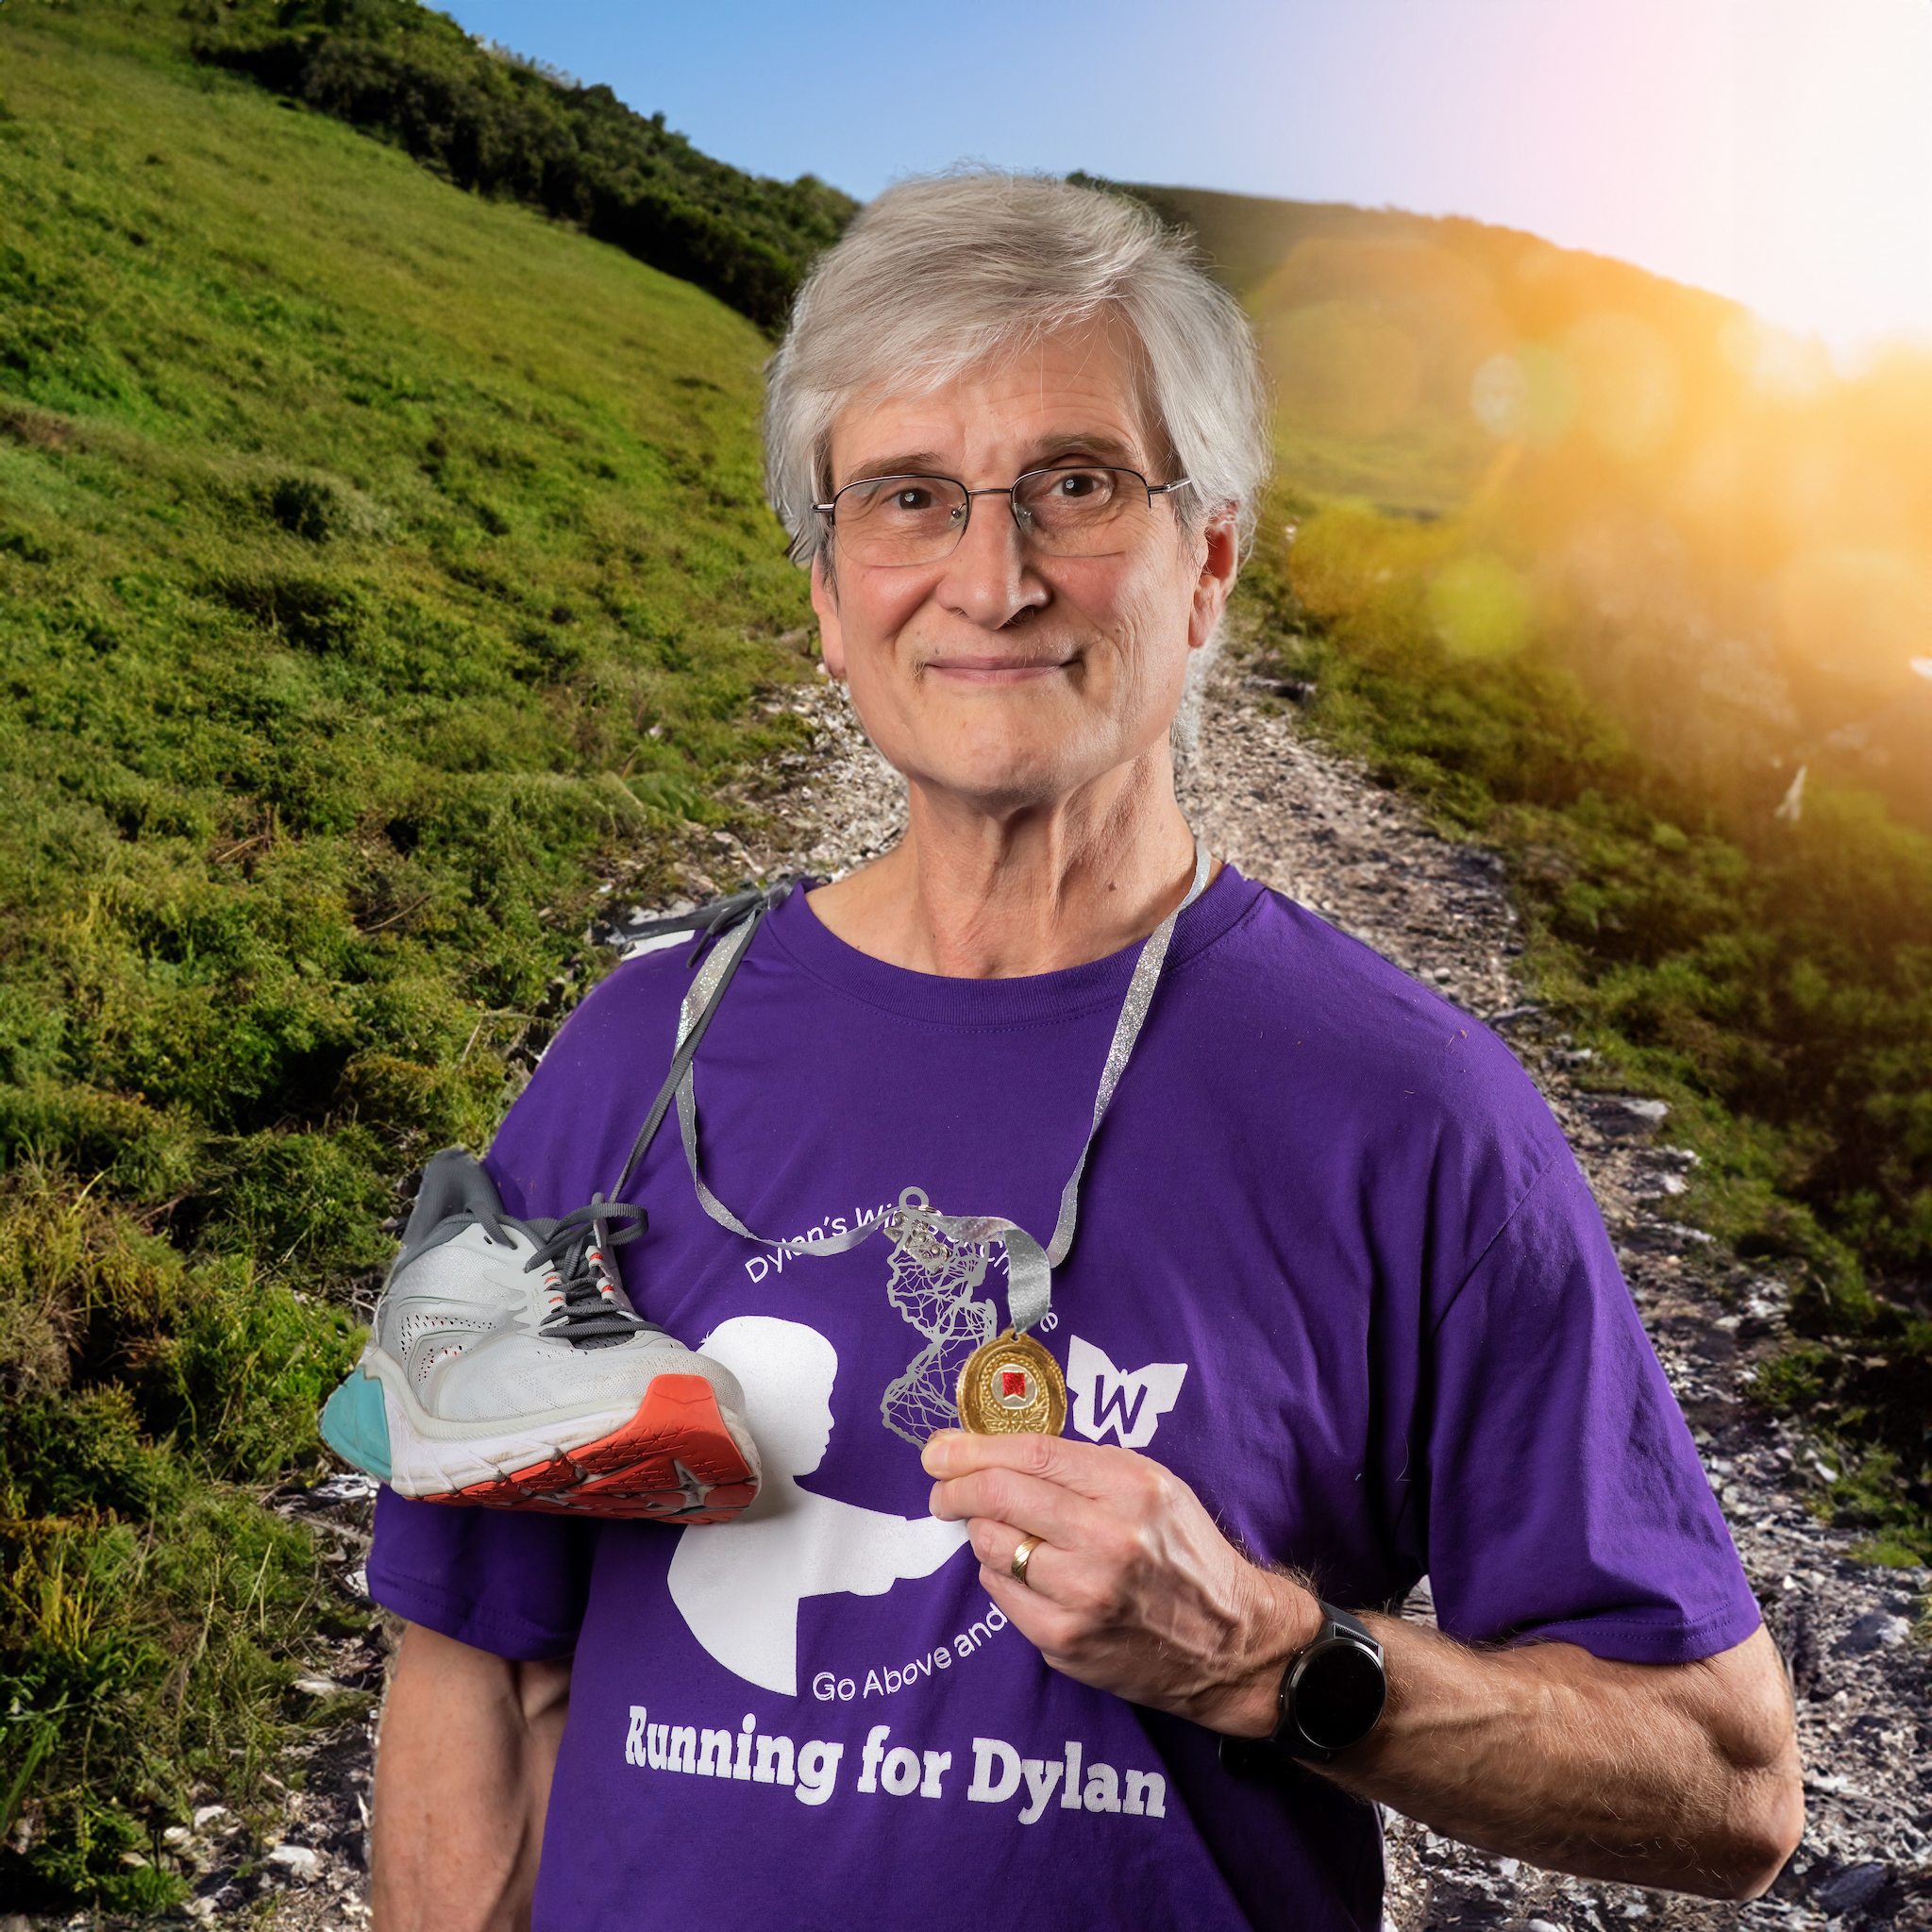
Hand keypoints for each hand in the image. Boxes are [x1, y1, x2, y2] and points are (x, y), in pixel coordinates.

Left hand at [922, 1427, 1318, 1734]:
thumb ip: (1081, 1466)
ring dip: (981, 1532)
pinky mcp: (1065, 1641)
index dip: (973, 1448)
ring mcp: (1083, 1595)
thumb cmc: (1183, 1552)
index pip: (1030, 1455)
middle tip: (940, 1488)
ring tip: (997, 1530)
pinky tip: (1023, 1571)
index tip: (940, 1449)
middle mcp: (1108, 1539)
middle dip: (954, 1487)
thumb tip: (995, 1451)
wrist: (1230, 1643)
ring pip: (991, 1545)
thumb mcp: (1152, 1485)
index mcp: (1132, 1488)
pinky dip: (1000, 1575)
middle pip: (999, 1496)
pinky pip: (1000, 1593)